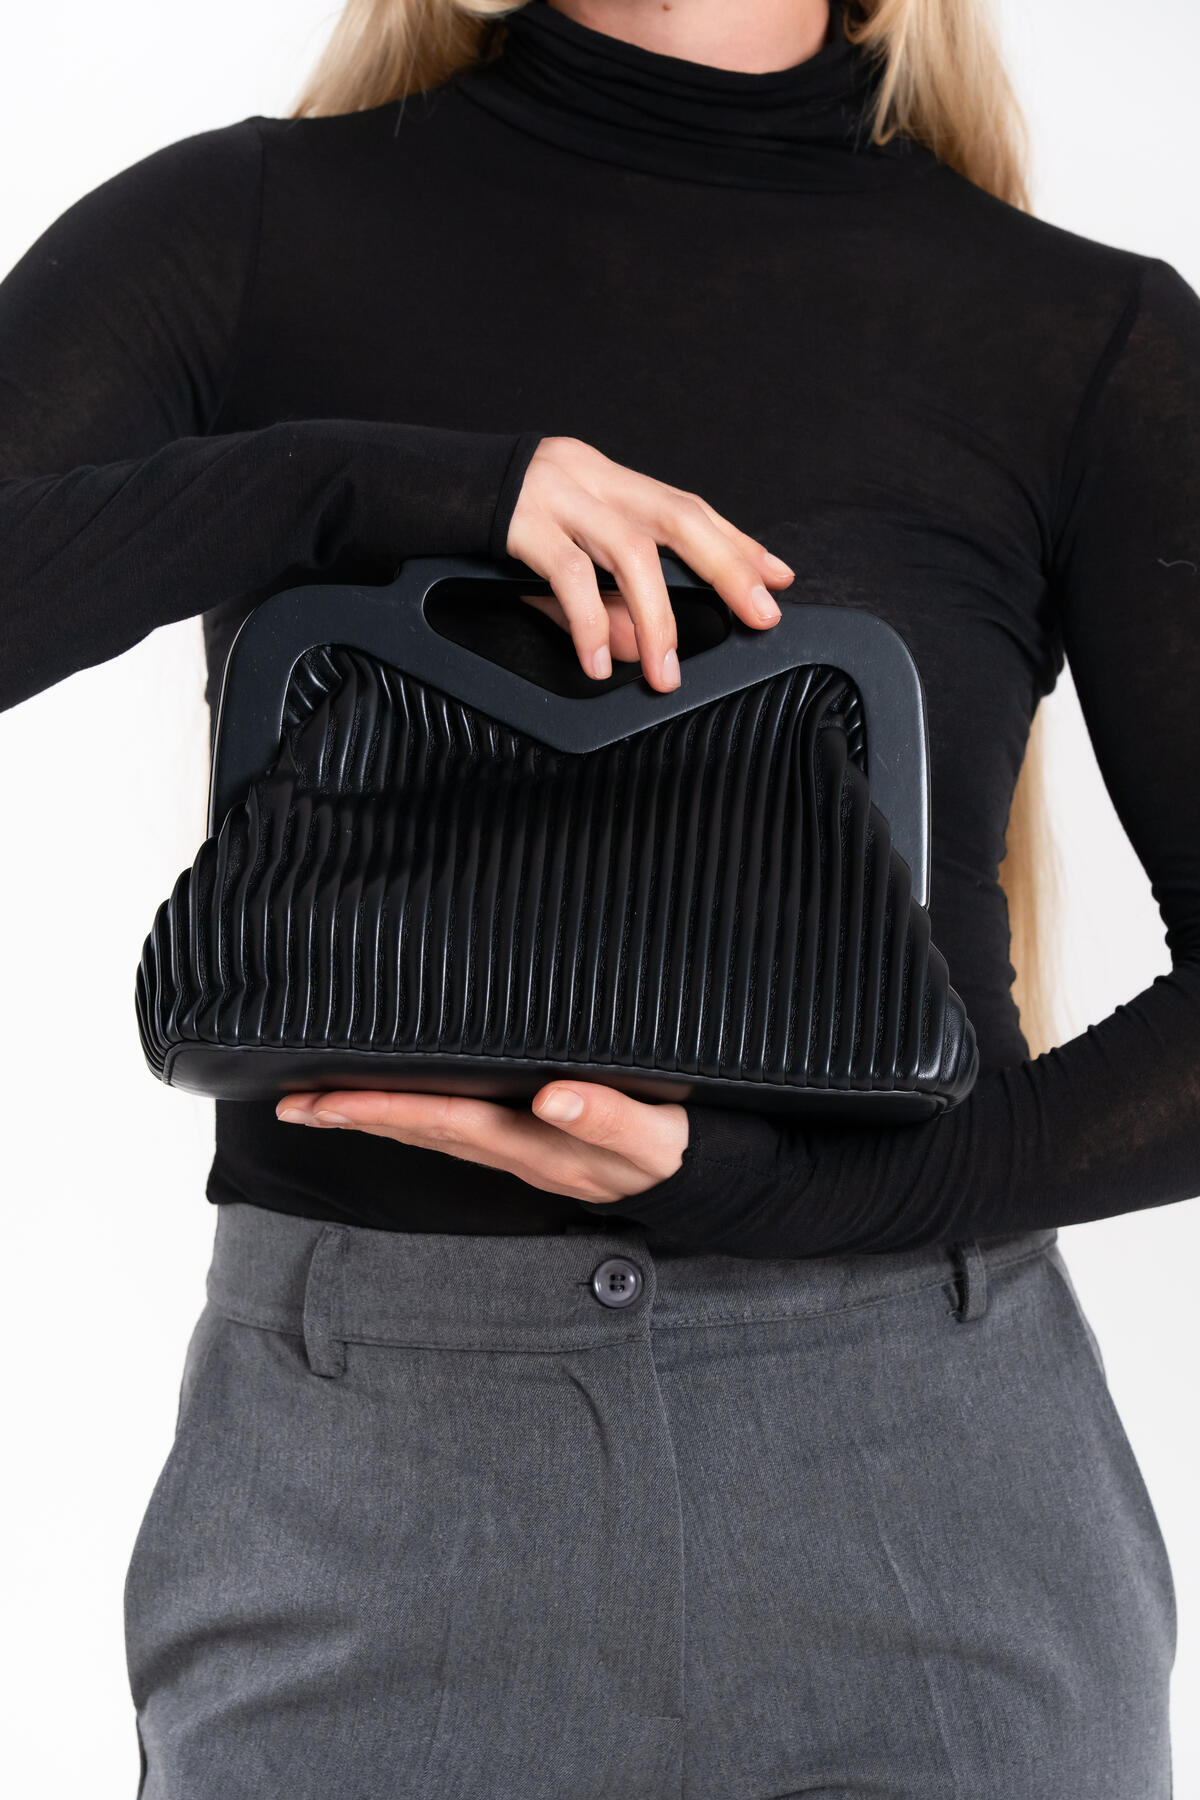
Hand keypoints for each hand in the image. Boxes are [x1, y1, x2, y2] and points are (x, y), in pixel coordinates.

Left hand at [275, 1081, 688, 1202]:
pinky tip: (393, 1106)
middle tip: (293, 1103)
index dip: (383, 1109)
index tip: (328, 1100)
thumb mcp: (657, 1138)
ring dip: (375, 1120)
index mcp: (538, 1146)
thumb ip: (610, 1117)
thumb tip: (554, 1100)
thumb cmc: (678, 1152)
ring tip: (320, 1104)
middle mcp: (518, 1153)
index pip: (445, 1122)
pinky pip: (456, 1133)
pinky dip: (414, 1118)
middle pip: (423, 1133)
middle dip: (357, 1117)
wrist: (704, 1185)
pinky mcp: (530, 1146)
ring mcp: (520, 1154)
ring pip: (433, 1135)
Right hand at [506, 436, 793, 690]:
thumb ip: (600, 606)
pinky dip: (590, 621)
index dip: (736, 542)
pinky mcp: (518, 519)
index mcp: (603, 479)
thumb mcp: (550, 567)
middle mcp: (588, 476)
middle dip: (727, 567)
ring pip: (630, 550)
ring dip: (658, 616)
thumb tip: (641, 648)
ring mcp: (554, 493)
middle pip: (679, 515)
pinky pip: (569, 574)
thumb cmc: (481, 524)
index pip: (685, 507)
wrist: (406, 485)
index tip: (776, 577)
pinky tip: (597, 659)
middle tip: (758, 614)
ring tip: (666, 669)